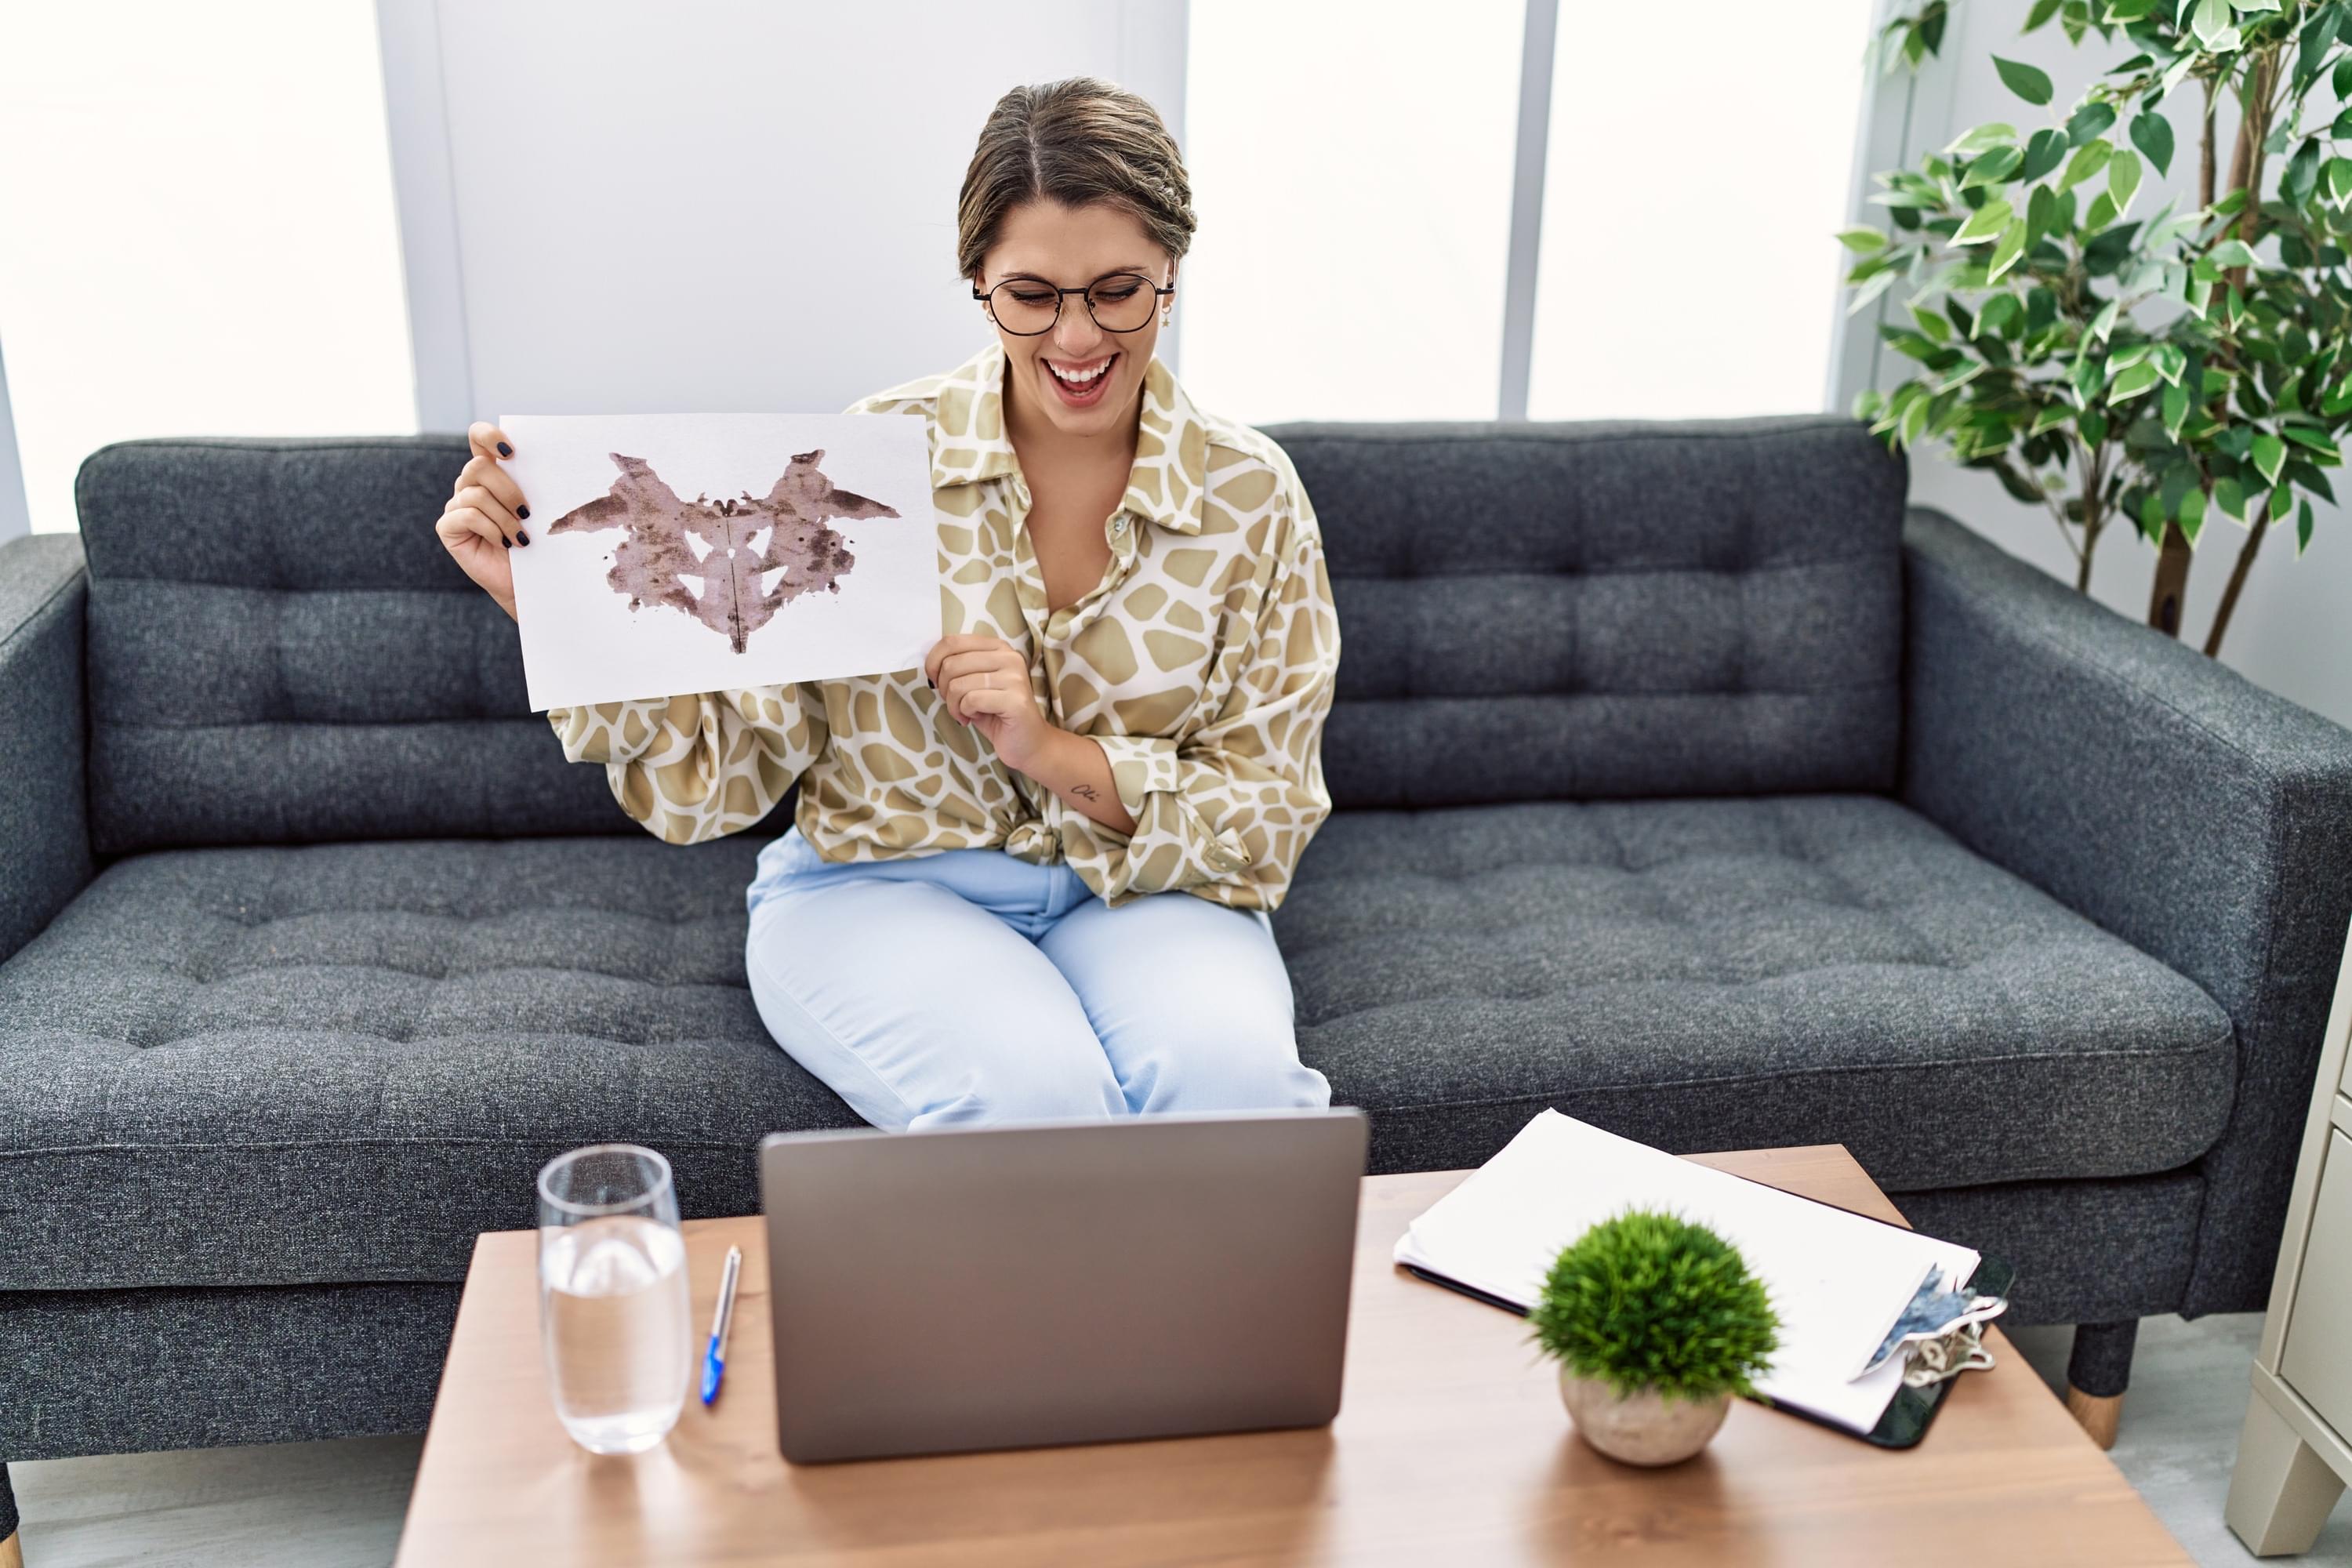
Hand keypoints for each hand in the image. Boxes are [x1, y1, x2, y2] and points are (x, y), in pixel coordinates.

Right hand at [435, 421, 532, 619]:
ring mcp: (456, 505)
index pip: (478, 438)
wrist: (528, 580)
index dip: (489, 436)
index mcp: (491, 472)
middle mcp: (470, 485)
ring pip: (475, 494)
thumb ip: (532, 484)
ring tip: (521, 537)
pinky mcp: (448, 527)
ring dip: (504, 517)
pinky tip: (505, 543)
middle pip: (477, 466)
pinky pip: (466, 515)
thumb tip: (549, 463)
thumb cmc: (536, 543)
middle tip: (526, 512)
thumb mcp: (538, 510)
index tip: (511, 451)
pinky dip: (491, 529)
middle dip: (507, 489)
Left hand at [924, 633, 1055, 773]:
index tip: (935, 681)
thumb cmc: (996, 713)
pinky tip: (975, 718)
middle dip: (943, 689)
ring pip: (958, 684)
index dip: (933, 662)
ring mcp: (1015, 678)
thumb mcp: (975, 683)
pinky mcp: (1016, 700)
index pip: (953, 641)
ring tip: (964, 714)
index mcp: (998, 648)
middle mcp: (1009, 657)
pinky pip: (971, 701)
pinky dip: (965, 713)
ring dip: (953, 705)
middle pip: (952, 664)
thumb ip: (959, 667)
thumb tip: (930, 664)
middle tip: (954, 703)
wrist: (1028, 743)